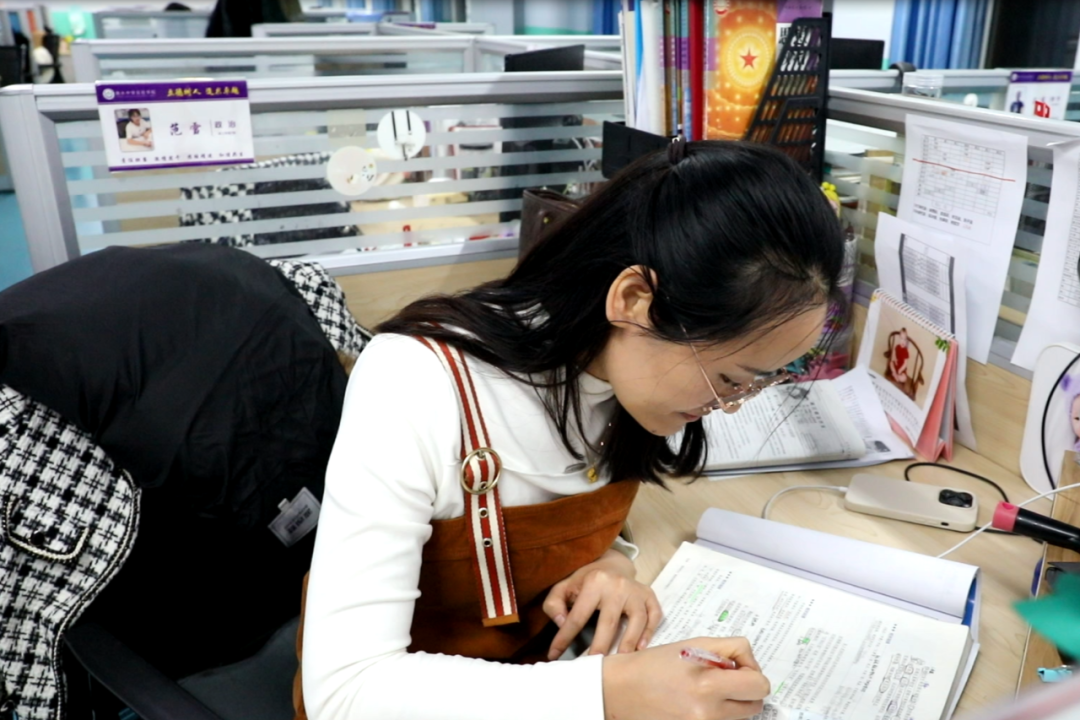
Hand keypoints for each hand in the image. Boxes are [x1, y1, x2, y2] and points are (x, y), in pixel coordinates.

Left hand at [543, 549, 661, 660]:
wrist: (612, 563)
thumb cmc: (586, 580)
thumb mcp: (564, 586)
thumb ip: (554, 604)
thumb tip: (562, 624)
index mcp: (593, 582)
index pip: (577, 616)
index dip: (565, 637)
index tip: (555, 655)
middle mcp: (617, 585)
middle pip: (609, 621)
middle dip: (601, 645)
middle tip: (594, 665)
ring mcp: (635, 590)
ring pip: (636, 618)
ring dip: (629, 641)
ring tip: (621, 660)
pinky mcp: (648, 595)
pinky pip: (654, 614)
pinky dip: (649, 631)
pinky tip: (641, 647)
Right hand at [602, 637, 769, 719]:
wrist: (621, 691)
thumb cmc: (653, 665)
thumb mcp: (694, 644)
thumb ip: (729, 650)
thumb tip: (749, 664)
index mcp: (708, 685)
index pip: (759, 685)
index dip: (751, 672)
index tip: (736, 668)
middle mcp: (708, 713)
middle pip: (755, 705)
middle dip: (744, 689)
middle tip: (722, 678)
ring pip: (739, 716)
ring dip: (730, 703)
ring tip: (704, 690)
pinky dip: (716, 713)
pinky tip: (695, 702)